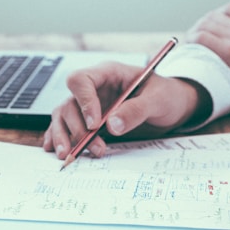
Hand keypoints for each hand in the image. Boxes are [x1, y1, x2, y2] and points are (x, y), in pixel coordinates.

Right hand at [43, 61, 206, 158]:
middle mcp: (94, 88)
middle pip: (69, 103)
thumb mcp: (158, 100)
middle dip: (77, 128)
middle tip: (94, 147)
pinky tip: (56, 150)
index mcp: (108, 73)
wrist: (173, 107)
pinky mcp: (89, 121)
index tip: (95, 124)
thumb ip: (136, 110)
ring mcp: (89, 105)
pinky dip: (59, 138)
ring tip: (68, 155)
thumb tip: (112, 126)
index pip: (81, 80)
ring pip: (63, 116)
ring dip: (64, 136)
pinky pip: (67, 127)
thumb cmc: (167, 95)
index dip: (84, 102)